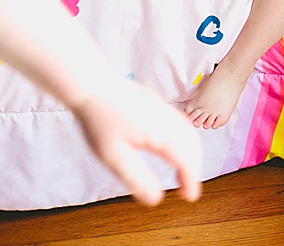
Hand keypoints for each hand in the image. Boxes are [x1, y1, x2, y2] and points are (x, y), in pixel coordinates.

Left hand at [69, 79, 202, 205]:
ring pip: (188, 131)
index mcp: (160, 132)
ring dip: (190, 152)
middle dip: (194, 168)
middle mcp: (166, 117)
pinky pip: (179, 121)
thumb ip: (136, 178)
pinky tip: (168, 146)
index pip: (186, 160)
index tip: (189, 197)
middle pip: (192, 145)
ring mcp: (161, 106)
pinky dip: (183, 138)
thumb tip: (155, 199)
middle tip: (185, 187)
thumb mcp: (113, 156)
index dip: (191, 181)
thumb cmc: (98, 118)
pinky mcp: (154, 101)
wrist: (89, 84)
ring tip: (180, 171)